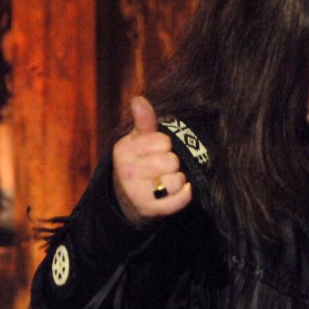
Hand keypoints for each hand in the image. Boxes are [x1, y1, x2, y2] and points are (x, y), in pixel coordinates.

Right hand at [112, 96, 192, 224]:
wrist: (127, 199)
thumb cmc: (138, 163)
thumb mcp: (137, 141)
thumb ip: (143, 121)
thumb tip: (139, 99)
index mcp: (124, 150)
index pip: (163, 140)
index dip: (165, 145)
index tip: (156, 151)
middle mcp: (127, 172)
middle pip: (171, 160)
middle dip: (172, 163)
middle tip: (162, 168)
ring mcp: (137, 193)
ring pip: (176, 180)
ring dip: (177, 180)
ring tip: (166, 181)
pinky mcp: (150, 209)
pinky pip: (180, 199)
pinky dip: (184, 194)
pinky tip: (177, 191)